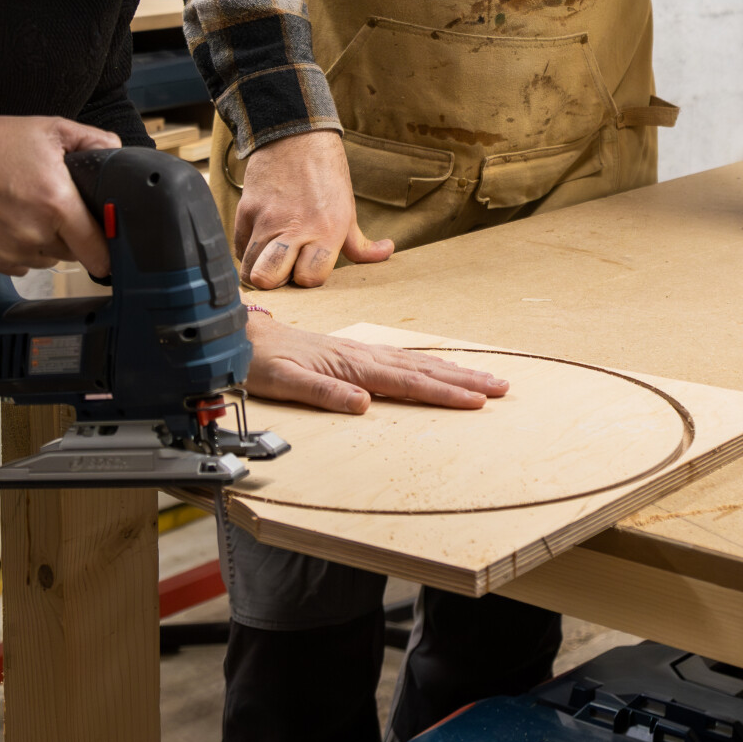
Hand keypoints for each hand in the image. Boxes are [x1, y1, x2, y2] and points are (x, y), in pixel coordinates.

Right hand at [0, 113, 118, 276]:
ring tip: (25, 210)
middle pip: (74, 252)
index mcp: (57, 203)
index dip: (107, 248)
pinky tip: (7, 221)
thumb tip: (118, 154)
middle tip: (54, 207)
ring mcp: (12, 250)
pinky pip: (20, 264)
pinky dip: (20, 249)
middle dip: (72, 235)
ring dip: (45, 242)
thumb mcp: (48, 129)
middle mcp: (36, 232)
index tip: (107, 244)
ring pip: (47, 258)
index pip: (98, 248)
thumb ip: (93, 142)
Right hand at [233, 130, 393, 289]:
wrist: (294, 135)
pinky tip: (261, 243)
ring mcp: (266, 219)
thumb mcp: (348, 208)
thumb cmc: (326, 174)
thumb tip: (386, 253)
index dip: (307, 280)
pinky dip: (248, 252)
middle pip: (268, 279)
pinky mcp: (245, 210)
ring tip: (271, 260)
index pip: (309, 278)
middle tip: (282, 272)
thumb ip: (361, 242)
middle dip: (275, 283)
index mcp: (326, 231)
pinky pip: (239, 248)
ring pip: (249, 268)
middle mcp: (294, 228)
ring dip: (259, 270)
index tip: (307, 271)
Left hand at [243, 314, 508, 414]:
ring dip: (452, 371)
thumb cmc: (259, 361)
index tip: (477, 401)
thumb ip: (323, 392)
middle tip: (502, 387)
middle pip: (422, 369)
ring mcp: (359, 354)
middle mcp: (361, 356)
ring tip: (484, 378)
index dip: (444, 393)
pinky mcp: (352, 355)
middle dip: (464, 379)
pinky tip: (437, 369)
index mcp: (351, 365)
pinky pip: (401, 361)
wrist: (240, 337)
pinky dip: (428, 365)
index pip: (407, 383)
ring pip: (416, 363)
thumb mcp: (283, 381)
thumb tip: (363, 404)